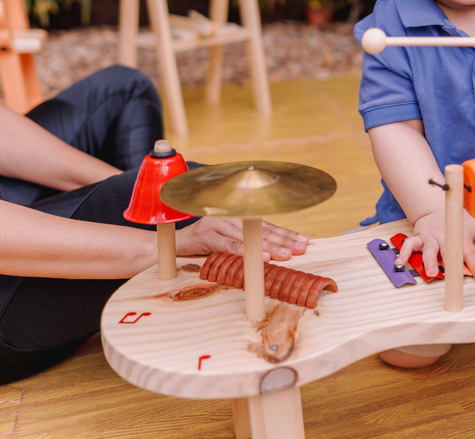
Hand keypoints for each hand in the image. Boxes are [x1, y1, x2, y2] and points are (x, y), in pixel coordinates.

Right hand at [175, 217, 308, 260]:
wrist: (171, 245)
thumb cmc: (201, 246)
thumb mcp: (226, 243)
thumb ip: (246, 244)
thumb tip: (274, 254)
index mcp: (237, 218)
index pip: (267, 225)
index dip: (286, 233)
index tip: (303, 241)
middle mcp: (229, 217)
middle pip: (261, 229)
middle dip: (284, 240)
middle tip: (301, 248)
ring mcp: (216, 224)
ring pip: (249, 237)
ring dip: (269, 247)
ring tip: (286, 254)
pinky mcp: (205, 235)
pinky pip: (229, 245)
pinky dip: (246, 252)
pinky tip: (260, 257)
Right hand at [396, 210, 474, 281]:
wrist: (437, 205)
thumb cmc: (459, 219)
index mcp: (460, 237)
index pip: (469, 252)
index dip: (474, 264)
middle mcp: (445, 238)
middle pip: (447, 251)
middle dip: (450, 262)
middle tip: (451, 274)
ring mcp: (431, 238)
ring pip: (428, 249)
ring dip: (428, 260)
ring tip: (429, 271)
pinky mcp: (419, 237)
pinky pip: (410, 245)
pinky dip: (404, 254)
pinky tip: (400, 262)